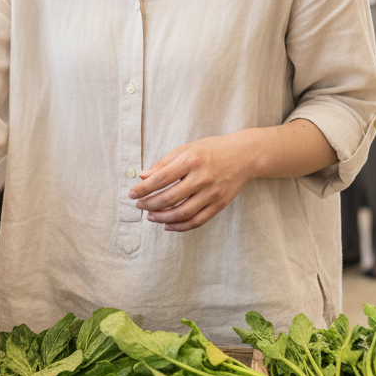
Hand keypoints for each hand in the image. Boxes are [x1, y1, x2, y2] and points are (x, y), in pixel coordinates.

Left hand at [128, 134, 251, 231]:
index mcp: (190, 160)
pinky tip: (168, 225)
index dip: (143, 189)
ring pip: (182, 213)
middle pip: (170, 198)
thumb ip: (163, 163)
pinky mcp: (220, 204)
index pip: (161, 178)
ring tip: (150, 216)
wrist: (243, 156)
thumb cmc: (210, 150)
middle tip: (139, 205)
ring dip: (162, 218)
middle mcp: (202, 178)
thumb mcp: (185, 149)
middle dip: (150, 204)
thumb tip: (142, 177)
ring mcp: (212, 193)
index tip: (131, 194)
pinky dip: (180, 226)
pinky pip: (197, 221)